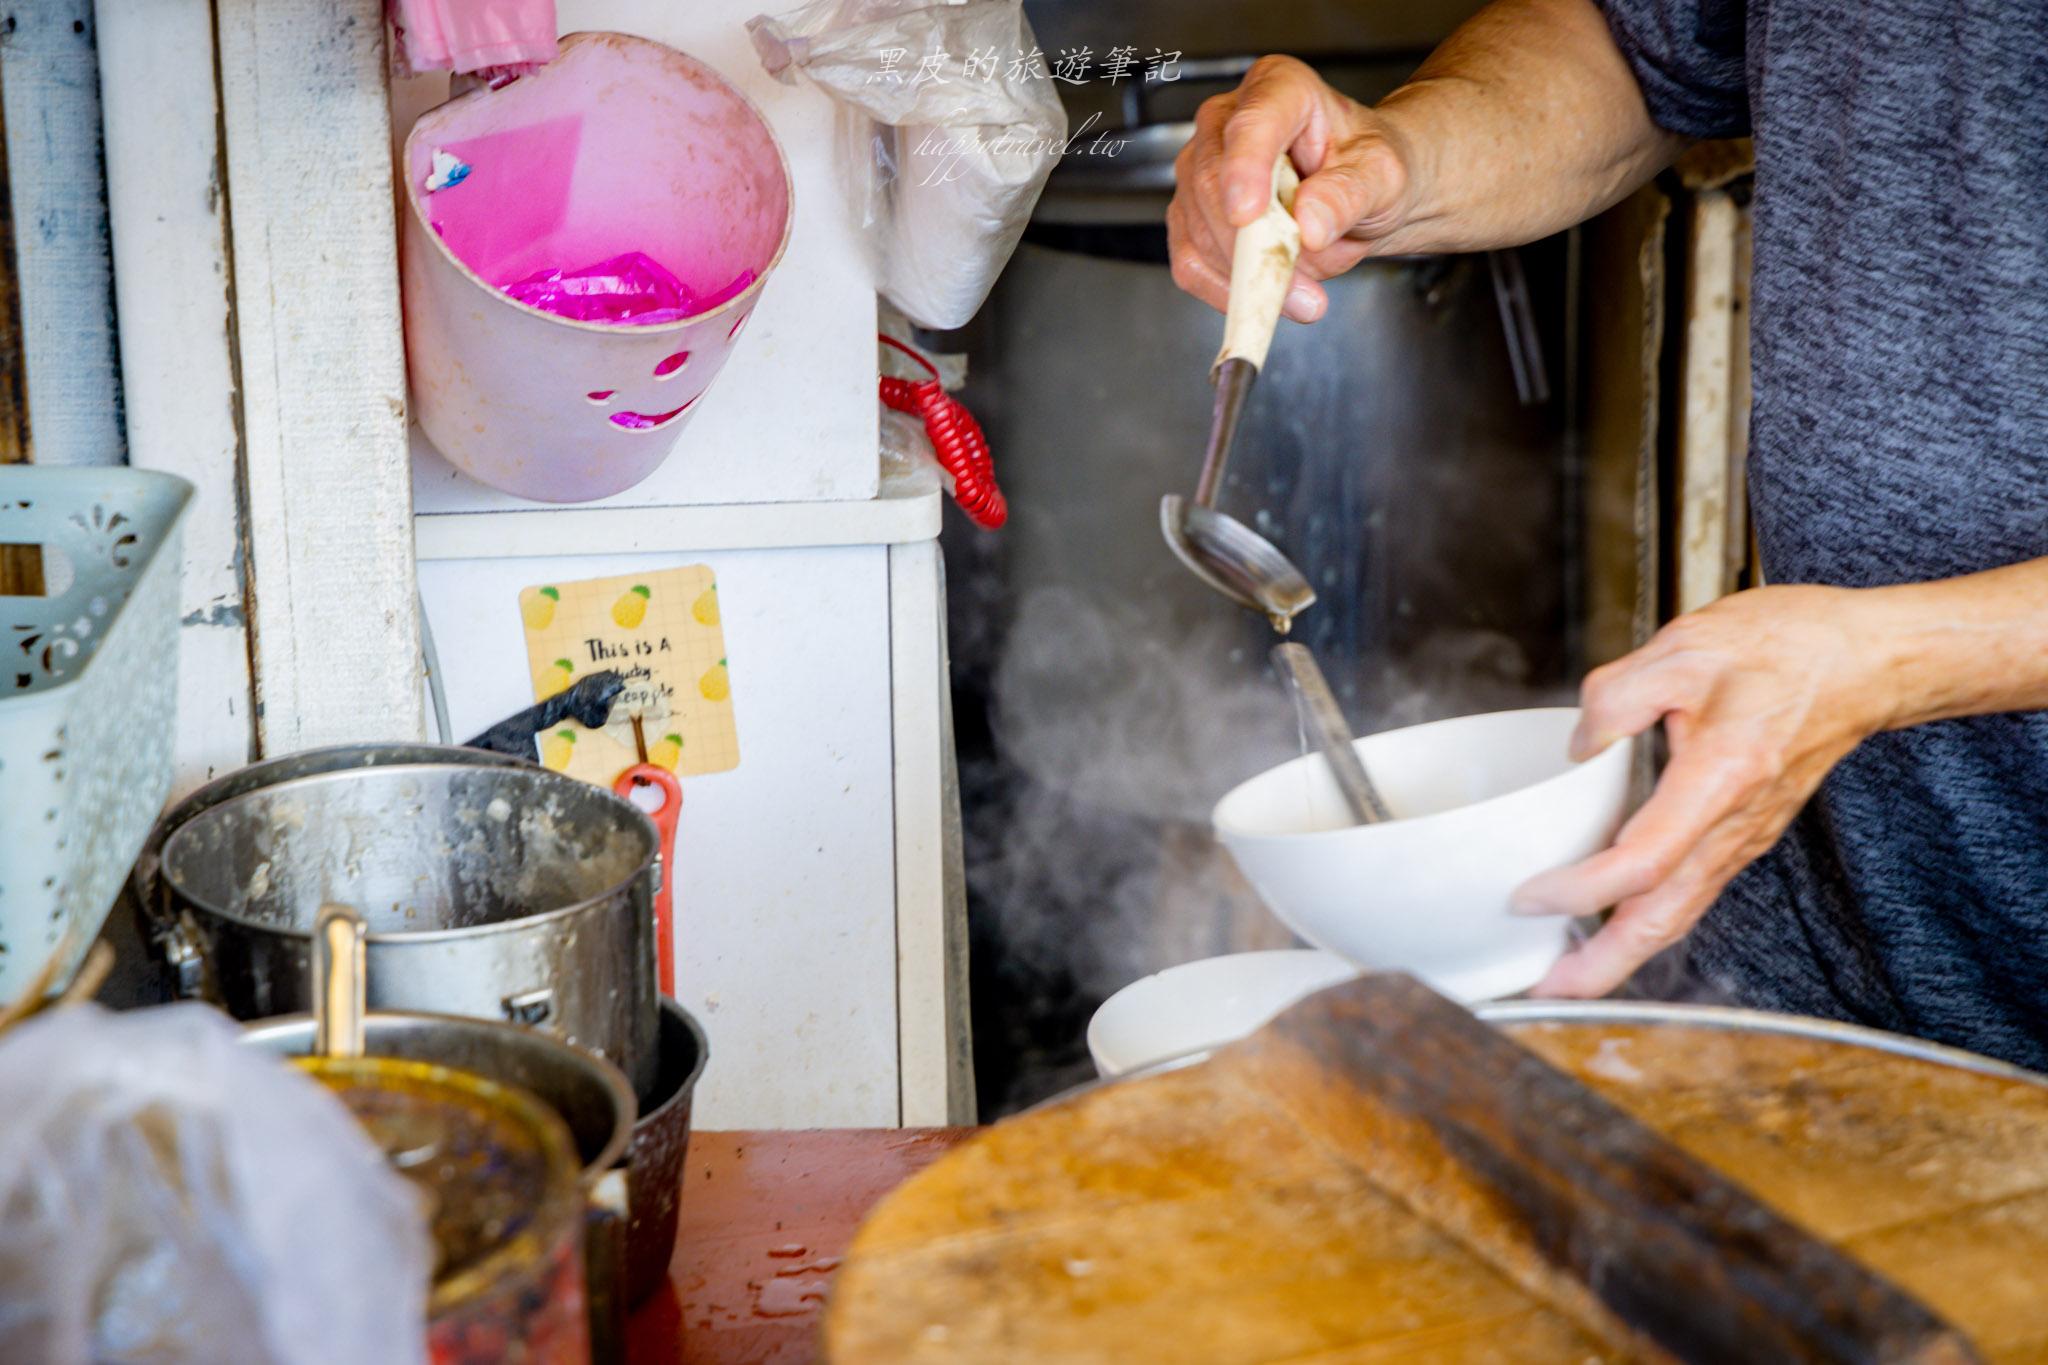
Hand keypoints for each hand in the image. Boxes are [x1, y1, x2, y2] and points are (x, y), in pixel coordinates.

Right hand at [1167, 55, 1414, 323]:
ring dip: (1249, 274)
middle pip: (1211, 183)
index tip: (1248, 216)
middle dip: (1253, 244)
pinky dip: (1227, 292)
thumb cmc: (1369, 169)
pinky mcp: (1191, 215)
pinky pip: (1191, 263)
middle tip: (1303, 286)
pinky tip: (1270, 300)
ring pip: (1197, 230)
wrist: (1361, 192)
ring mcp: (1201, 168)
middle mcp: (1228, 121)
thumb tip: (1310, 225)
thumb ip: (1349, 195)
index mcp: (1280, 88)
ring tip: (1307, 289)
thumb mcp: (1382, 177)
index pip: (1252, 124)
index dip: (1244, 170)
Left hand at [1512, 585, 1894, 996]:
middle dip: (1603, 965)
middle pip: (1664, 918)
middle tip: (1543, 992)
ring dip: (1621, 951)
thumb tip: (1577, 746)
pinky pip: (1689, 892)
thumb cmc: (1787, 649)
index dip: (1583, 889)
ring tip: (1566, 974)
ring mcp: (1743, 836)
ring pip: (1678, 913)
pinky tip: (1611, 919)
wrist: (1865, 662)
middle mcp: (1735, 825)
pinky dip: (1646, 918)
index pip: (1644, 861)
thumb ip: (1618, 697)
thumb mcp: (1686, 648)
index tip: (1529, 896)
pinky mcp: (1742, 834)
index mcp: (1720, 779)